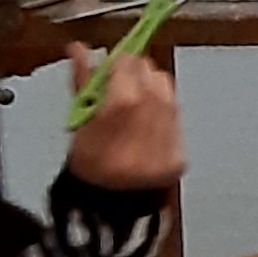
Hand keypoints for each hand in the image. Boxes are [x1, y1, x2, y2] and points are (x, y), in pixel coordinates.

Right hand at [64, 45, 189, 195]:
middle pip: (151, 75)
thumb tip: (78, 47)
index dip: (119, 63)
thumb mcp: (80, 122)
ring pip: (168, 94)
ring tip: (134, 112)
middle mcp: (147, 124)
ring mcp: (167, 141)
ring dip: (153, 93)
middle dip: (136, 75)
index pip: (128, 65)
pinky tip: (147, 131)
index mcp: (117, 112)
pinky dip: (163, 118)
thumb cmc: (88, 162)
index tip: (113, 69)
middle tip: (122, 89)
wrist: (107, 209)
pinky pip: (177, 120)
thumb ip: (83, 81)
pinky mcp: (180, 156)